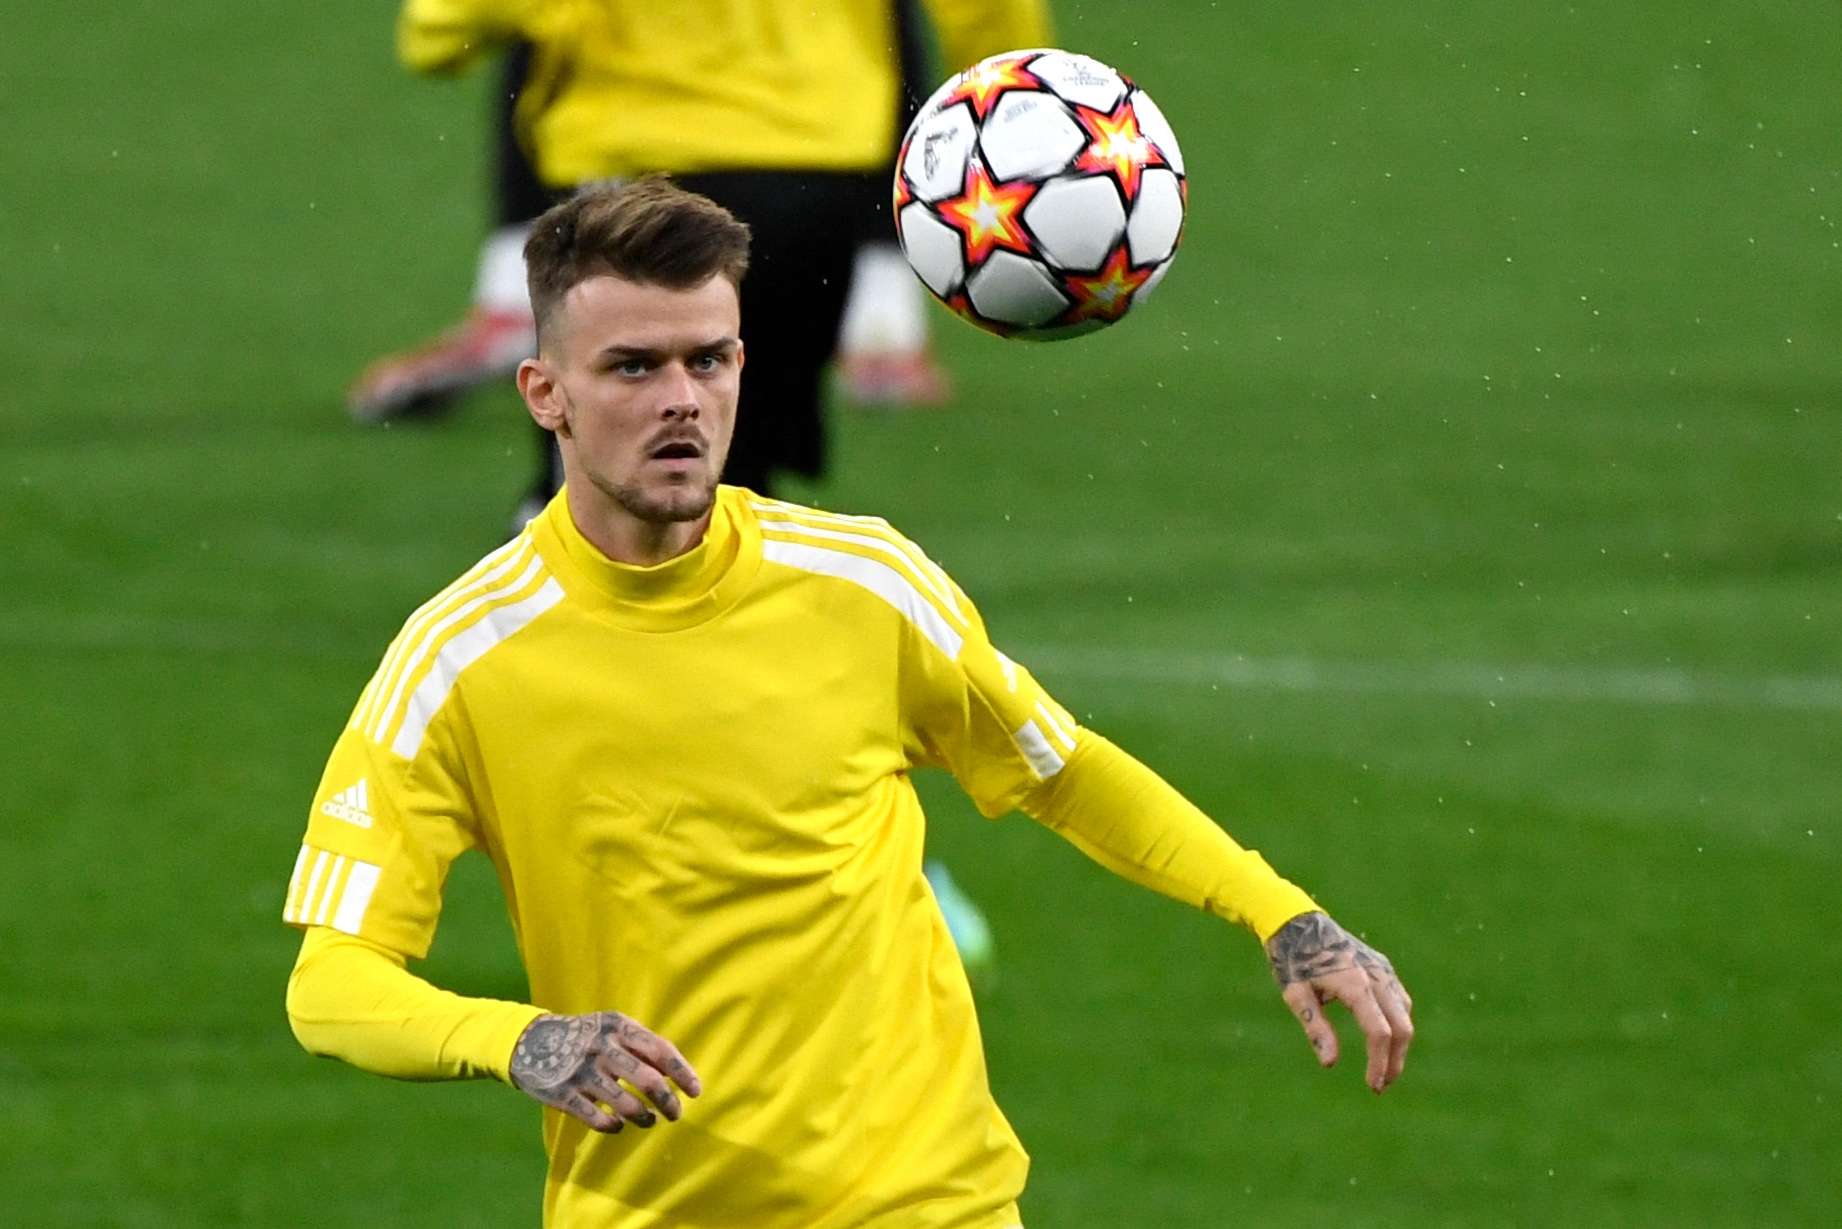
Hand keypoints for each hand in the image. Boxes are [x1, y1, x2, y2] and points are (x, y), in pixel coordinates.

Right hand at [509, 1011, 702, 1132]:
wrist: (529, 1041)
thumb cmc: (585, 1036)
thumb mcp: (611, 1028)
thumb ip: (640, 1045)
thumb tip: (676, 1073)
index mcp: (618, 1026)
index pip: (661, 1050)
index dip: (682, 1073)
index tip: (696, 1091)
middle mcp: (602, 1047)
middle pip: (648, 1080)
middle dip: (668, 1102)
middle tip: (675, 1114)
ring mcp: (582, 1071)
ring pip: (625, 1104)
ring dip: (642, 1117)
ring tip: (648, 1120)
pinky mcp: (563, 1093)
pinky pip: (596, 1119)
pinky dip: (612, 1126)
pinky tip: (618, 1126)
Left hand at [1264, 911, 1413, 1092]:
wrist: (1299, 922)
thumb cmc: (1293, 960)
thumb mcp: (1296, 996)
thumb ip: (1316, 1028)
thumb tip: (1330, 1064)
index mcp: (1354, 983)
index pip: (1378, 1031)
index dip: (1379, 1062)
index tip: (1372, 1085)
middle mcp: (1376, 975)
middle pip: (1401, 1026)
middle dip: (1395, 1060)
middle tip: (1381, 1086)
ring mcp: (1382, 969)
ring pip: (1404, 1014)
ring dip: (1399, 1044)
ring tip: (1383, 1069)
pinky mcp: (1382, 967)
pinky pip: (1399, 1000)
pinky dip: (1398, 1023)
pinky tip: (1385, 1040)